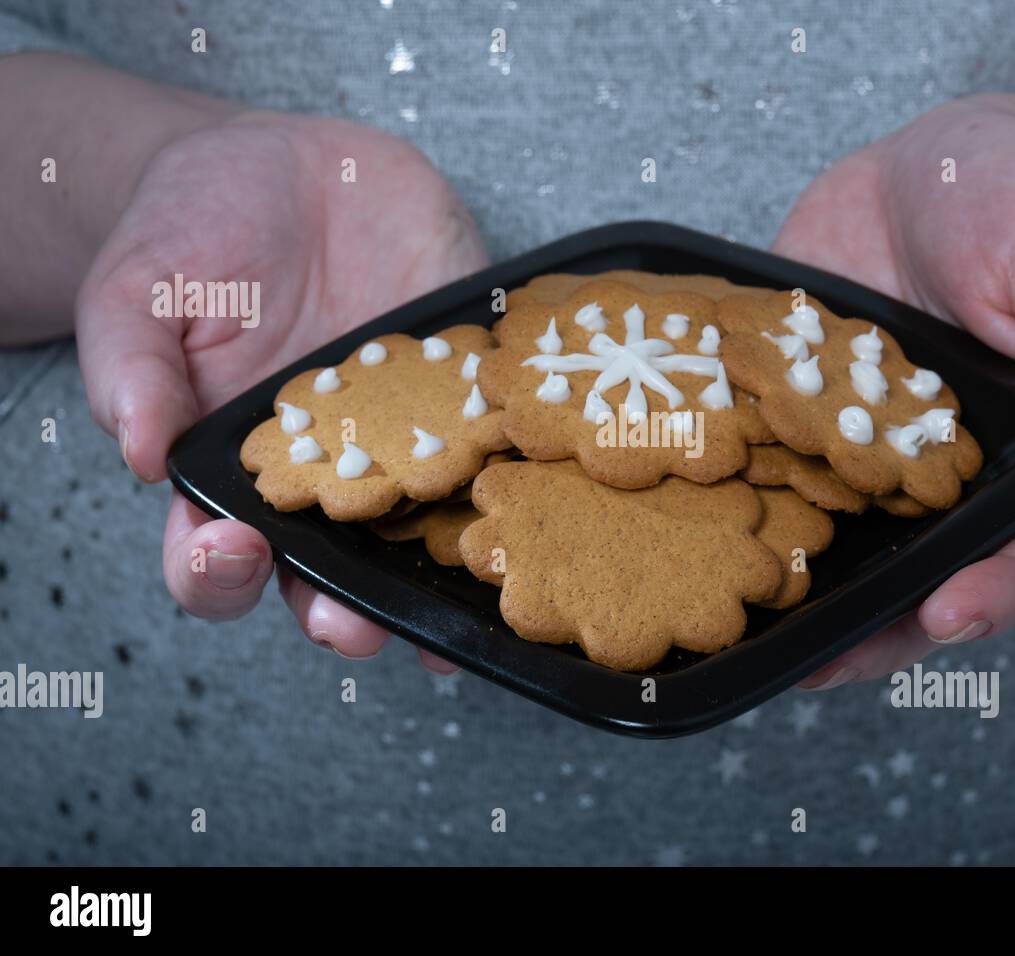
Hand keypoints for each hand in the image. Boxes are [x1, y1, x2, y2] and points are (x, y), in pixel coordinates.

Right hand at [76, 110, 482, 669]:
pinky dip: (516, 468)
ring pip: (426, 529)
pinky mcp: (469, 388)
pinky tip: (530, 490)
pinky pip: (495, 438)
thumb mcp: (138, 292)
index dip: (217, 571)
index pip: (217, 555)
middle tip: (351, 625)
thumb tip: (143, 452)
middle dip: (344, 612)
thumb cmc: (194, 234)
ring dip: (444, 574)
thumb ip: (131, 371)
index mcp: (235, 473)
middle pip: (333, 571)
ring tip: (458, 597)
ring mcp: (406, 437)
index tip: (229, 547)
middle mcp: (326, 475)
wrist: (286, 166)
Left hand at [777, 94, 1014, 688]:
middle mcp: (937, 483)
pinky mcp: (791, 425)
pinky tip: (688, 525)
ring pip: (831, 544)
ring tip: (741, 621)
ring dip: (789, 587)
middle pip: (916, 579)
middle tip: (818, 664)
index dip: (995, 593)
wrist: (932, 178)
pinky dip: (730, 501)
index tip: (948, 615)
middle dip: (869, 629)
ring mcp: (856, 460)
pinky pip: (765, 474)